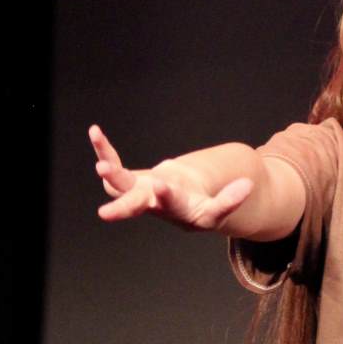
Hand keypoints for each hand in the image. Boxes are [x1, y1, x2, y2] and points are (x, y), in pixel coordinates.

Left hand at [91, 125, 253, 229]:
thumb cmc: (202, 208)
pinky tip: (95, 131)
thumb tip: (247, 186)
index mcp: (179, 212)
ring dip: (109, 174)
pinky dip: (105, 150)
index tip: (163, 185)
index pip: (174, 206)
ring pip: (119, 187)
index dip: (169, 197)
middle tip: (105, 212)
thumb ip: (230, 199)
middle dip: (124, 206)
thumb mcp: (218, 207)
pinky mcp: (132, 182)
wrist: (183, 209)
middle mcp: (155, 206)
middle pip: (138, 206)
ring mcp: (140, 194)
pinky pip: (115, 166)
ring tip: (100, 164)